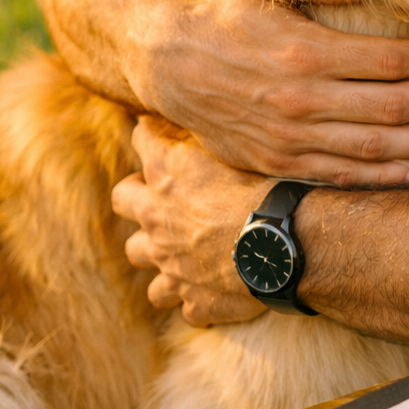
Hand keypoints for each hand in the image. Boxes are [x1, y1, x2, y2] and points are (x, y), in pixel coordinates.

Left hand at [112, 117, 271, 324]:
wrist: (286, 245)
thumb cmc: (269, 187)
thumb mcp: (238, 145)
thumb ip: (214, 130)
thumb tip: (204, 104)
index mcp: (168, 173)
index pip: (143, 139)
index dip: (151, 131)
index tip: (160, 128)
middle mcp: (158, 218)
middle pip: (122, 199)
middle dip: (136, 192)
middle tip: (159, 189)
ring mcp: (170, 264)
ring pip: (141, 257)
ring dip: (155, 249)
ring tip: (176, 243)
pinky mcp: (194, 300)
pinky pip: (184, 303)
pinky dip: (195, 294)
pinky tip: (212, 284)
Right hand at [133, 0, 408, 185]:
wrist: (166, 64)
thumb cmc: (223, 17)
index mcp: (307, 50)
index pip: (390, 60)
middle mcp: (303, 98)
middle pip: (391, 106)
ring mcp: (291, 136)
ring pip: (372, 147)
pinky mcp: (278, 162)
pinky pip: (340, 177)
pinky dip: (381, 179)